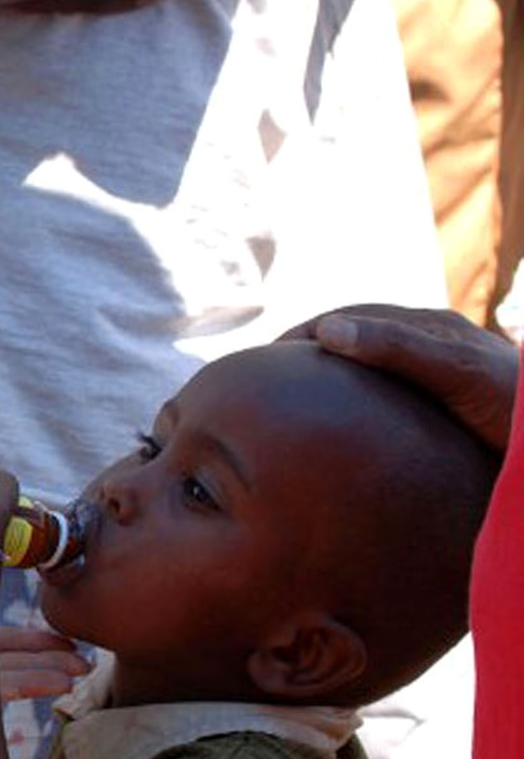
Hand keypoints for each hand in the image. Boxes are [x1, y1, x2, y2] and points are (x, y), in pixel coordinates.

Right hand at [284, 304, 517, 451]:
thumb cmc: (518, 406)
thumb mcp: (460, 372)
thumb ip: (399, 349)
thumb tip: (327, 332)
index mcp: (430, 329)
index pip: (347, 320)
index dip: (302, 337)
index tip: (260, 367)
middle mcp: (431, 348)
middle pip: (353, 343)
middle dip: (308, 360)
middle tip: (264, 392)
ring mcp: (436, 380)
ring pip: (366, 374)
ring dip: (329, 386)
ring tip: (293, 414)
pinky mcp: (442, 410)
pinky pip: (384, 402)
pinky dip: (354, 409)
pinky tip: (343, 438)